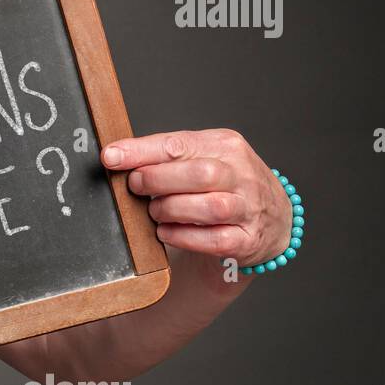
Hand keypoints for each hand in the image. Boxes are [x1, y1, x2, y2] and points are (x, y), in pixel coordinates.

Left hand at [100, 128, 293, 268]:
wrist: (273, 217)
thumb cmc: (224, 184)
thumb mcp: (202, 158)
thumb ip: (166, 157)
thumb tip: (115, 156)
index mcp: (225, 146)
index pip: (179, 144)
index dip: (141, 151)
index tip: (110, 157)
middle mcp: (242, 174)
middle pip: (199, 173)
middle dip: (157, 180)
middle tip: (135, 186)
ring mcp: (249, 208)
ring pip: (209, 207)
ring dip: (171, 210)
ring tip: (154, 211)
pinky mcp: (248, 239)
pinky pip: (214, 240)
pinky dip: (183, 237)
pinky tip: (166, 232)